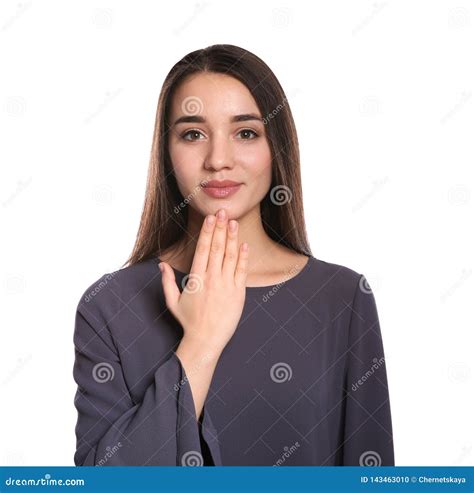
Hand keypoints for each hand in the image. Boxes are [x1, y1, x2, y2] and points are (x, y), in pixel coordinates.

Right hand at [159, 208, 248, 353]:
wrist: (206, 340)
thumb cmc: (188, 321)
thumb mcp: (172, 302)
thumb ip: (167, 281)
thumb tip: (161, 264)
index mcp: (196, 279)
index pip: (202, 250)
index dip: (206, 232)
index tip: (210, 218)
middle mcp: (212, 279)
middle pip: (217, 248)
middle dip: (219, 228)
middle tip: (222, 212)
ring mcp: (226, 285)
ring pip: (230, 256)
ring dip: (232, 238)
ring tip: (233, 222)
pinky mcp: (238, 293)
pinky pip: (242, 271)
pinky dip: (243, 257)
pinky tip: (243, 244)